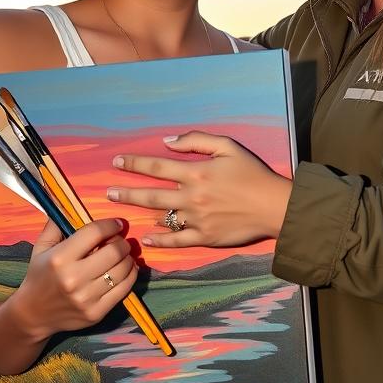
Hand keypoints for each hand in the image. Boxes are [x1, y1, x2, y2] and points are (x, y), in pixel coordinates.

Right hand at [8, 217, 137, 338]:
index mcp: (60, 258)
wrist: (33, 314)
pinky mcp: (97, 313)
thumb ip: (56, 224)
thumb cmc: (39, 275)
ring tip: (123, 255)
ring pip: (123, 270)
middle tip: (120, 241)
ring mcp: (86, 298)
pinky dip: (131, 275)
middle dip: (121, 242)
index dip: (110, 225)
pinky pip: (125, 289)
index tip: (116, 224)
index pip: (94, 233)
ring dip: (128, 258)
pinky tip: (127, 269)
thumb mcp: (41, 247)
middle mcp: (73, 278)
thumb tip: (68, 202)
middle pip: (114, 251)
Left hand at [107, 132, 292, 247]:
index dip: (134, 164)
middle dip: (127, 192)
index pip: (156, 167)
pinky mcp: (205, 238)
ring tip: (120, 212)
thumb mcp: (227, 147)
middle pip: (151, 194)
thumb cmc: (252, 173)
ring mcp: (197, 219)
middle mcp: (192, 196)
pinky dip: (159, 240)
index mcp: (196, 172)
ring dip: (139, 213)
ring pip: (161, 217)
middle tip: (108, 192)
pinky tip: (146, 238)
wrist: (275, 206)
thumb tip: (167, 142)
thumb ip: (196, 141)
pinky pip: (177, 240)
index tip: (116, 162)